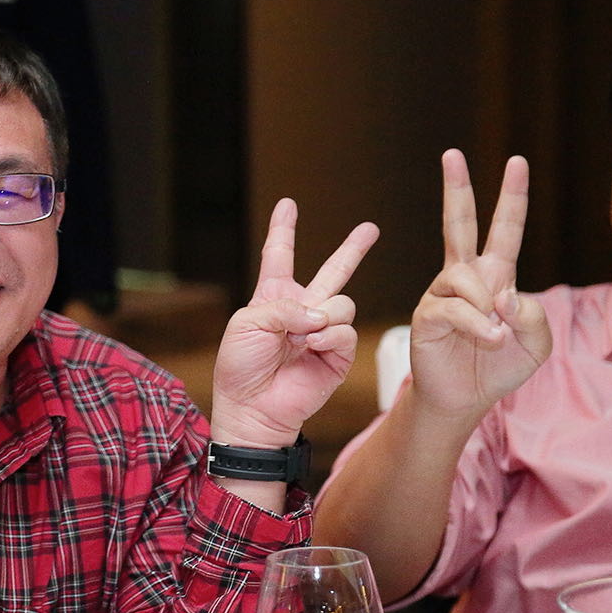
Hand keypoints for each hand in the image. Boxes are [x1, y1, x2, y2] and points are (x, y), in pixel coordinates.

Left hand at [211, 199, 378, 447]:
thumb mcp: (247, 325)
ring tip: (300, 337)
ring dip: (321, 317)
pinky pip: (345, 331)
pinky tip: (311, 347)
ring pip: (343, 304)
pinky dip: (327, 336)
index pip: (279, 255)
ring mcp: (322, 331)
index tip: (288, 204)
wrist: (252, 407)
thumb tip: (320, 315)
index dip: (284, 229)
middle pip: (334, 271)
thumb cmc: (240, 367)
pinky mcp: (338, 353)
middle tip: (371, 228)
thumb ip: (283, 307)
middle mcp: (301, 310)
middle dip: (353, 249)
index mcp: (272, 297)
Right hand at [408, 151, 549, 416]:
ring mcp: (442, 294)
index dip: (512, 196)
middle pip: (459, 223)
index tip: (516, 162)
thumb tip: (500, 296)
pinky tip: (487, 340)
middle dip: (457, 188)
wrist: (466, 398)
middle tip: (451, 154)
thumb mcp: (535, 340)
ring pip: (467, 278)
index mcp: (495, 276)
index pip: (505, 228)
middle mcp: (465, 277)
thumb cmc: (499, 366)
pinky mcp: (427, 316)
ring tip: (495, 337)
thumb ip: (530, 313)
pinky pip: (455, 309)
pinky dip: (478, 326)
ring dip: (487, 309)